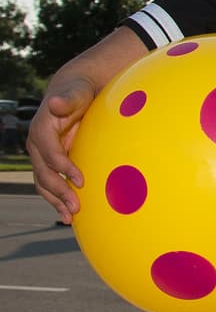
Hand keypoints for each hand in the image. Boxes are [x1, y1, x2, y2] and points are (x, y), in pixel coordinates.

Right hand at [27, 76, 96, 222]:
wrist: (73, 95)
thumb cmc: (77, 93)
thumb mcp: (75, 93)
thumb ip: (67, 100)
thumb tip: (55, 103)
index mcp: (41, 131)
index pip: (50, 154)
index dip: (64, 167)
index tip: (81, 181)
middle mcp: (37, 145)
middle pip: (44, 173)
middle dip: (59, 191)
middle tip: (77, 207)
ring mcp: (42, 156)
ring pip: (44, 183)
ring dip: (55, 201)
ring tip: (70, 218)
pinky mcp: (51, 163)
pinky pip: (50, 184)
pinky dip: (57, 199)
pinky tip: (69, 214)